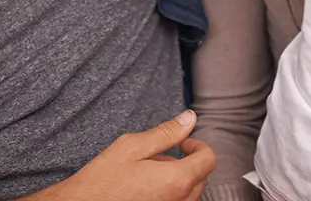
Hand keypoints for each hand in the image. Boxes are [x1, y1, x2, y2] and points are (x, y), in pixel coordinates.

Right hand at [24, 110, 215, 200]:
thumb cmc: (102, 180)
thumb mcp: (132, 146)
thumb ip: (166, 132)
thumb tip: (189, 118)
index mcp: (175, 181)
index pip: (209, 160)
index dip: (198, 145)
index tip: (182, 143)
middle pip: (201, 178)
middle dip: (188, 162)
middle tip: (161, 156)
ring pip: (189, 195)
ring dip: (178, 180)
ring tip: (148, 173)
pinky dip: (168, 194)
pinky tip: (144, 189)